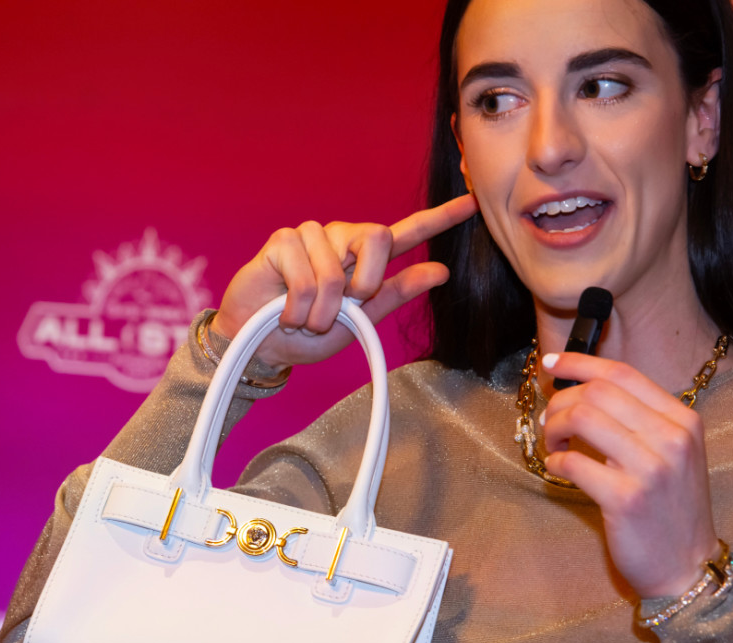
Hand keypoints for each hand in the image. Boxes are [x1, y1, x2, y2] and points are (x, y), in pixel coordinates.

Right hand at [209, 194, 477, 368]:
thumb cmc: (307, 334)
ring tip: (305, 319)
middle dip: (365, 283)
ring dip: (322, 312)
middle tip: (344, 309)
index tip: (472, 203)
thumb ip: (395, 294)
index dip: (440, 217)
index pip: (406, 232)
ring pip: (335, 272)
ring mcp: (309, 236)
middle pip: (375, 236)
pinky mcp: (281, 241)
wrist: (260, 347)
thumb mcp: (358, 323)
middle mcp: (339, 239)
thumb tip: (441, 271)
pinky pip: (305, 279)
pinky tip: (285, 311)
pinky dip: (299, 309)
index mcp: (363, 258)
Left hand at [539, 352, 720, 598]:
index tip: (552, 364)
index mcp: (683, 421)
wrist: (686, 567)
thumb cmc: (671, 509)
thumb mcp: (672, 454)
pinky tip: (558, 468)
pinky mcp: (626, 499)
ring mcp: (650, 469)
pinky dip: (556, 461)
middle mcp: (671, 438)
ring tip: (553, 443)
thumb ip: (639, 420)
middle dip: (560, 400)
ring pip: (582, 418)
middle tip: (549, 420)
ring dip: (554, 427)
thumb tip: (584, 388)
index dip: (580, 363)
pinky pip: (574, 463)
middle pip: (597, 392)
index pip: (623, 374)